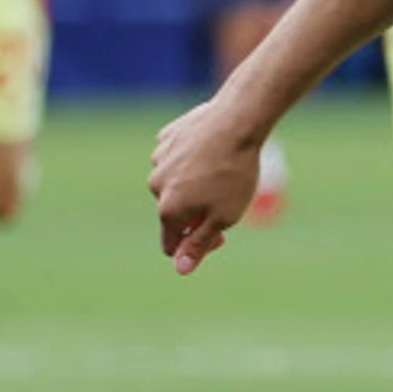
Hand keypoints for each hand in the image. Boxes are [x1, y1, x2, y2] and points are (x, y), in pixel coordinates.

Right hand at [149, 100, 268, 273]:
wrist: (237, 122)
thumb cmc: (235, 174)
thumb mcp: (224, 218)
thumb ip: (199, 244)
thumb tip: (180, 269)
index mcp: (168, 210)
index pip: (171, 243)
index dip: (195, 246)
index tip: (219, 236)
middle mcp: (156, 186)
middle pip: (173, 211)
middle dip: (196, 212)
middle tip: (226, 200)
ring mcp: (159, 160)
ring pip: (174, 182)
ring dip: (193, 184)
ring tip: (221, 172)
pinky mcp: (167, 138)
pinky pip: (177, 156)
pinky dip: (191, 159)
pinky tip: (212, 152)